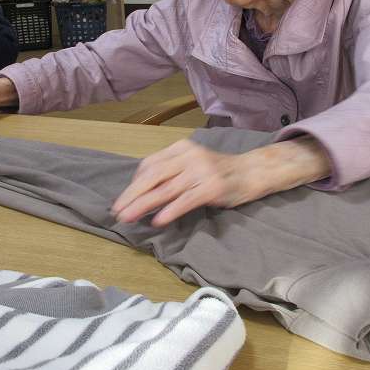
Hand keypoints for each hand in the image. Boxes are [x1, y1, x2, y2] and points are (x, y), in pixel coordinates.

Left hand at [111, 139, 261, 226]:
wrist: (252, 172)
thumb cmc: (219, 171)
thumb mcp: (193, 164)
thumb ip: (171, 171)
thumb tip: (142, 191)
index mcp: (181, 148)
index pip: (150, 164)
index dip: (134, 183)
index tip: (124, 200)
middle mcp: (189, 156)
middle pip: (153, 176)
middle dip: (132, 195)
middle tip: (117, 211)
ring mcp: (201, 171)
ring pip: (165, 190)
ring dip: (143, 205)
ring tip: (128, 218)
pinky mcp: (212, 187)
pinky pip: (185, 200)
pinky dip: (169, 211)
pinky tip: (157, 221)